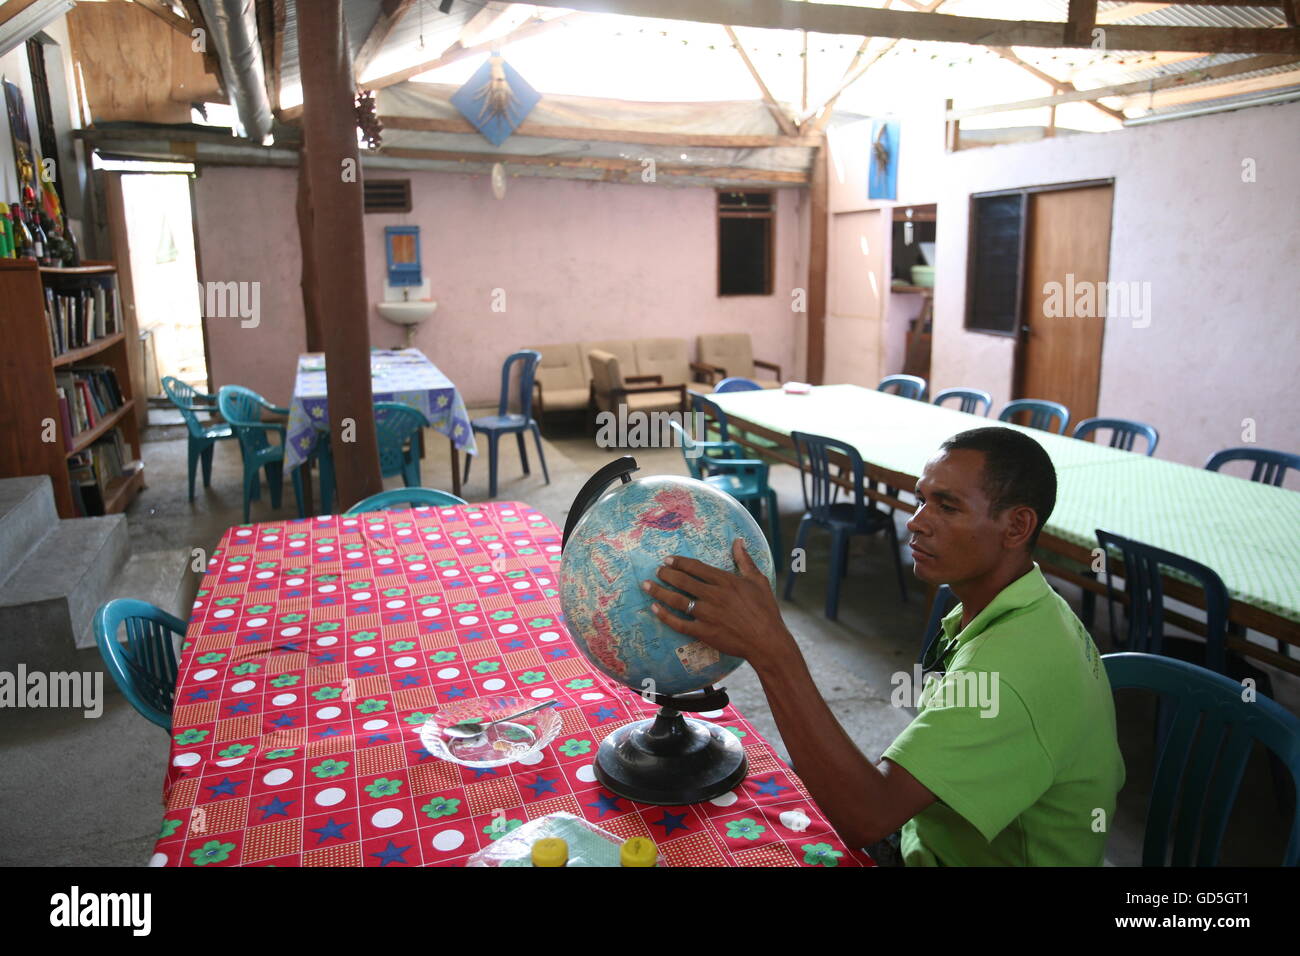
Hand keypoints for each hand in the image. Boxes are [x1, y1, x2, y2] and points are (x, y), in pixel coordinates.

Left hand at [642, 538, 795, 672]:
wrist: (767, 640)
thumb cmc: (765, 610)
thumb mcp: (758, 581)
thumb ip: (745, 560)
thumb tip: (738, 541)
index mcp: (726, 581)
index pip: (696, 568)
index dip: (680, 562)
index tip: (668, 559)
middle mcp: (714, 595)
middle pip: (683, 581)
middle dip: (666, 574)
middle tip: (656, 570)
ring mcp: (708, 614)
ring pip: (677, 600)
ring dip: (660, 591)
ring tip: (647, 585)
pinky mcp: (704, 632)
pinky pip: (680, 623)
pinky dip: (665, 616)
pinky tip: (655, 609)